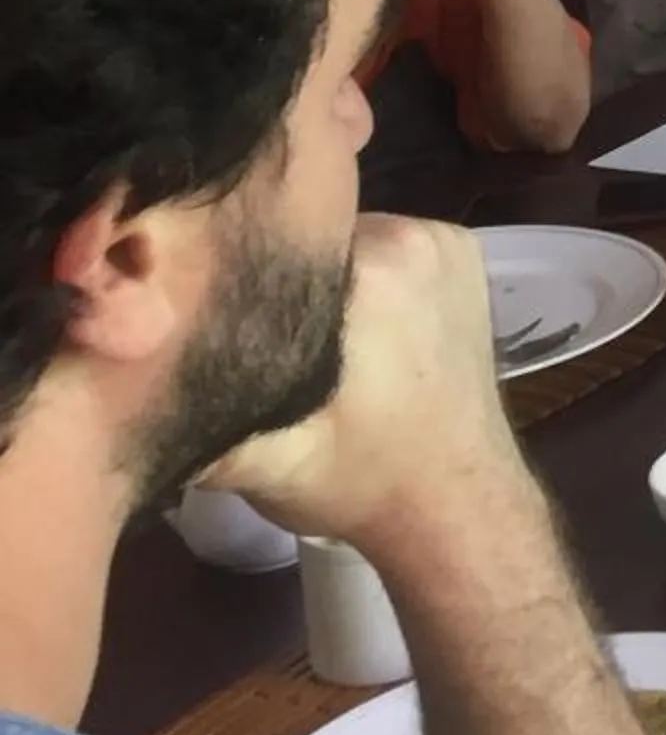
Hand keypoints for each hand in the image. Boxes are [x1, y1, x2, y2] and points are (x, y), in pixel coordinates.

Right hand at [200, 214, 526, 555]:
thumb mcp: (257, 459)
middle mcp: (408, 236)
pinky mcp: (464, 252)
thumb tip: (134, 358)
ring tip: (301, 333)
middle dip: (275, 273)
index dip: (231, 269)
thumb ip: (200, 404)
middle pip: (307, 231)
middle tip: (250, 328)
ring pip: (346, 235)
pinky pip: (390, 243)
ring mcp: (444, 240)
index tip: (207, 307)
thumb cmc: (356, 481)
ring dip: (320, 274)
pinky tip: (357, 328)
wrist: (453, 502)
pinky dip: (368, 275)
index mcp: (365, 270)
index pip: (268, 234)